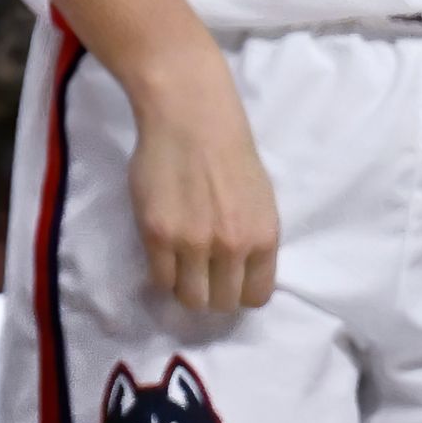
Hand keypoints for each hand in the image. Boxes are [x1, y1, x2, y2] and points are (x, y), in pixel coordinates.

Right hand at [126, 57, 281, 310]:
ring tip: (179, 269)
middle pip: (221, 303)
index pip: (256, 297)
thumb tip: (238, 272)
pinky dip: (161, 275)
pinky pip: (160, 279)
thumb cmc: (229, 154)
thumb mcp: (260, 202)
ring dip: (185, 289)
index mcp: (263, 238)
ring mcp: (193, 243)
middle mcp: (232, 247)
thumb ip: (252, 240)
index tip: (226, 282)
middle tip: (199, 276)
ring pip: (189, 298)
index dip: (239, 293)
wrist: (191, 119)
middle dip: (211, 294)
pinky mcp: (158, 235)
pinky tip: (162, 256)